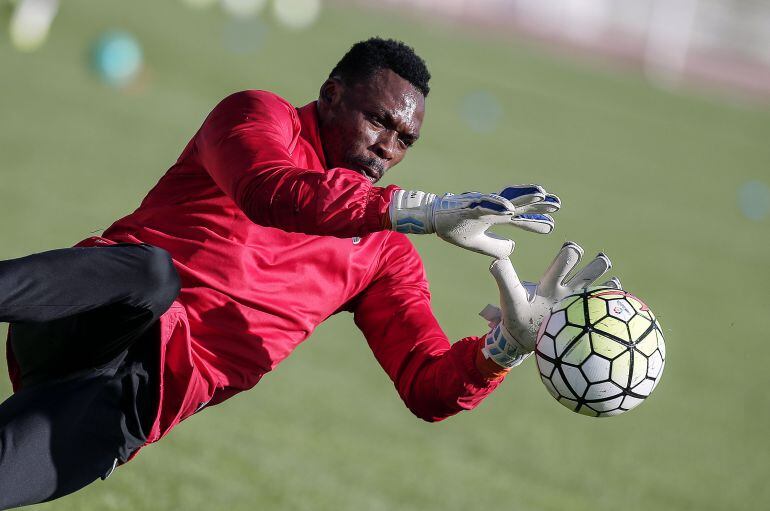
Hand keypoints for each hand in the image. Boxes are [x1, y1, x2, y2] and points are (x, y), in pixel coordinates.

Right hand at [389, 185, 559, 258]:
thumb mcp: (478, 243)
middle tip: (558, 203)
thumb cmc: (454, 228)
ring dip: (523, 197)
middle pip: (519, 204)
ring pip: (506, 199)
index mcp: (495, 216)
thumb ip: (496, 246)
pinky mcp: (469, 206)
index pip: (519, 218)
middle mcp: (492, 208)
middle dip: (538, 204)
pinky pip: (484, 205)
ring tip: (541, 194)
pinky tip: (510, 209)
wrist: (432, 219)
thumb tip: (513, 247)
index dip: (534, 221)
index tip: (552, 225)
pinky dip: (497, 206)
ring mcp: (481, 205)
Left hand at [480, 242, 620, 368]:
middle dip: (596, 265)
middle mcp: (567, 291)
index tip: (574, 249)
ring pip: (598, 291)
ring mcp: (576, 307)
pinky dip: (614, 308)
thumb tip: (496, 260)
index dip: (570, 254)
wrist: (519, 340)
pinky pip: (601, 313)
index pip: (564, 262)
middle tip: (602, 261)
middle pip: (587, 272)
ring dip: (608, 286)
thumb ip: (504, 278)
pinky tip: (626, 309)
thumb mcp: (510, 297)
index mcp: (551, 282)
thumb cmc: (514, 316)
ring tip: (616, 283)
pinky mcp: (581, 322)